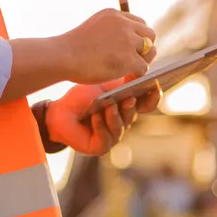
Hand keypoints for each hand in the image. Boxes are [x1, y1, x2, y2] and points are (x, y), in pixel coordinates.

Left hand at [45, 77, 162, 155]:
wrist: (61, 111)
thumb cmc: (83, 97)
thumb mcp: (106, 86)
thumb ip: (124, 82)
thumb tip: (141, 70)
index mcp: (127, 107)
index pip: (147, 104)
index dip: (153, 97)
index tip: (155, 86)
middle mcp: (123, 123)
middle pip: (133, 116)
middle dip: (130, 108)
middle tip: (128, 99)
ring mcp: (113, 137)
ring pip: (120, 128)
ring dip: (114, 117)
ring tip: (109, 106)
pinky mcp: (100, 147)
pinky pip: (105, 139)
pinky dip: (100, 126)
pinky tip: (95, 117)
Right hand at [59, 9, 156, 84]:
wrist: (64, 56)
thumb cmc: (71, 48)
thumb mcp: (92, 28)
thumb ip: (108, 31)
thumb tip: (118, 46)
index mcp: (113, 14)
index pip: (138, 22)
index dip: (137, 37)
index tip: (130, 47)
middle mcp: (123, 24)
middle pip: (149, 33)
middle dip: (145, 47)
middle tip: (136, 59)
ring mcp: (128, 41)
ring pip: (150, 49)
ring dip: (144, 60)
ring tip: (132, 69)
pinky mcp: (129, 58)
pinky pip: (143, 67)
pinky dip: (138, 73)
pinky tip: (128, 76)